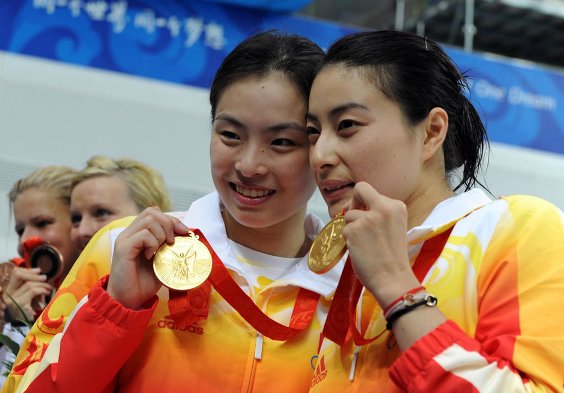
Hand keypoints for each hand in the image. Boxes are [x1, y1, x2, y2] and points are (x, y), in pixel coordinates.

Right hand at [2, 267, 52, 322]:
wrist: (26, 329)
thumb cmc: (30, 312)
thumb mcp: (29, 296)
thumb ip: (31, 285)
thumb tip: (38, 271)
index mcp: (9, 291)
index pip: (15, 273)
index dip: (28, 270)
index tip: (39, 270)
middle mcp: (8, 295)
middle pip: (19, 275)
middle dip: (35, 275)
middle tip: (45, 278)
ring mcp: (12, 299)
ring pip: (29, 284)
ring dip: (42, 284)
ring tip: (48, 289)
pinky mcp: (20, 304)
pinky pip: (33, 291)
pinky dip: (42, 290)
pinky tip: (47, 293)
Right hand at [107, 207, 189, 309]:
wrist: (127, 301)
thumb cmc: (143, 283)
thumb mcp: (162, 262)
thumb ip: (170, 248)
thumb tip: (188, 236)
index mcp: (137, 234)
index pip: (154, 212)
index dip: (171, 219)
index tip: (184, 232)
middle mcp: (129, 233)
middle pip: (152, 212)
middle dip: (169, 224)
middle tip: (172, 242)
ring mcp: (124, 239)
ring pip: (149, 220)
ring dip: (161, 234)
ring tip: (161, 250)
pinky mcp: (122, 248)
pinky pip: (143, 235)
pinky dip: (152, 243)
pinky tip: (151, 257)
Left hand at [343, 182, 419, 307]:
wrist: (393, 279)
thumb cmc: (393, 257)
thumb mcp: (393, 227)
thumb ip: (379, 214)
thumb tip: (354, 207)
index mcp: (397, 206)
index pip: (371, 192)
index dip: (363, 202)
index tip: (364, 213)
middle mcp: (383, 207)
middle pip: (360, 189)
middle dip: (353, 202)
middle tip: (354, 218)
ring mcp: (368, 218)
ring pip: (349, 215)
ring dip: (351, 228)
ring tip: (363, 244)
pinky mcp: (354, 230)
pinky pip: (344, 230)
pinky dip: (348, 240)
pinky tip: (359, 250)